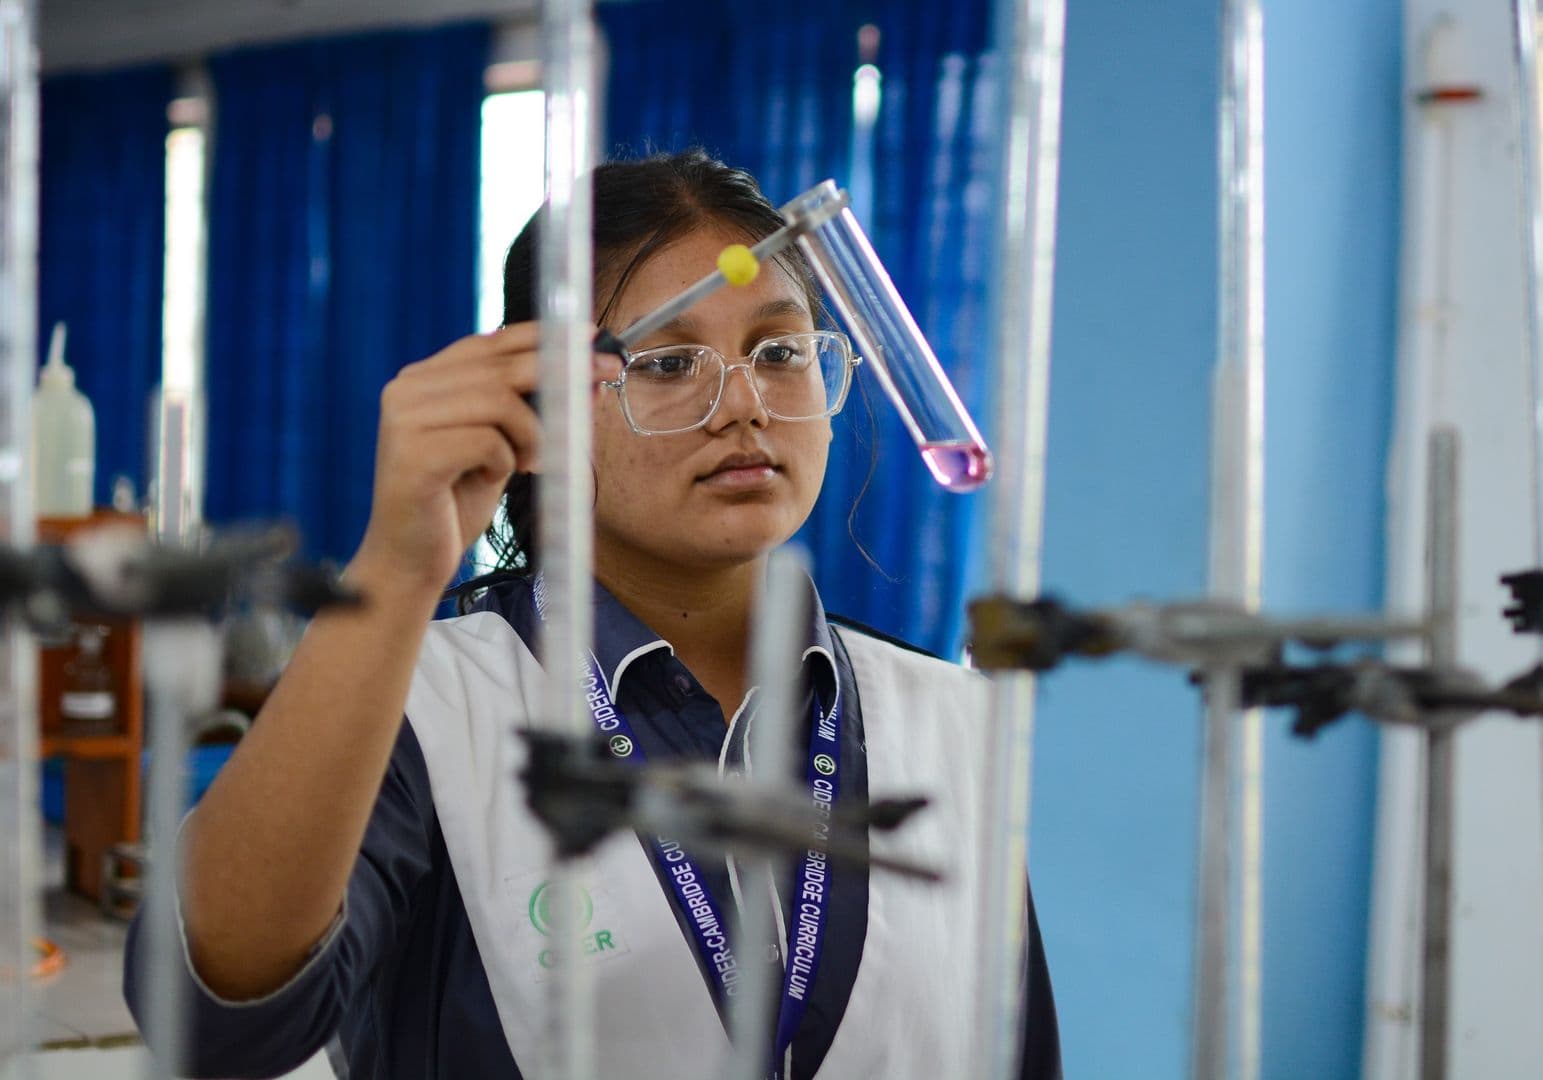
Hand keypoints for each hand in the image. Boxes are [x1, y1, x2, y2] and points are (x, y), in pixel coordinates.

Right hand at [352, 323, 619, 594]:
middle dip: (561, 372)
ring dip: (531, 434)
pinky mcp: (413, 455)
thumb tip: (587, 378)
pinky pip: (487, 440)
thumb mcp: (502, 447)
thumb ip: (532, 411)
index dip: (543, 337)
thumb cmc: (454, 504)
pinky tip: (493, 478)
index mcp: (422, 380)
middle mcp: (406, 390)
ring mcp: (404, 420)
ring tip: (530, 463)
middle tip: (603, 377)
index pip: (489, 343)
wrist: (411, 562)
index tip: (590, 338)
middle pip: (499, 367)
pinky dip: (505, 461)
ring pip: (499, 401)